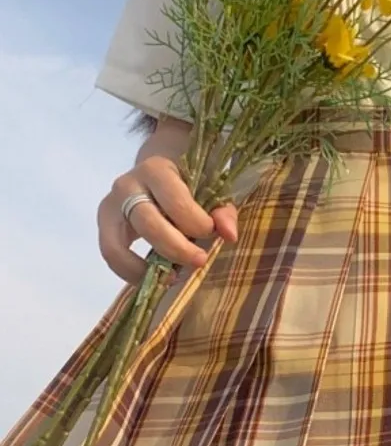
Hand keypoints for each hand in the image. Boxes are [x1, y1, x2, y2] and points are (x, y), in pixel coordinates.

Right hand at [97, 155, 237, 283]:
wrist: (159, 168)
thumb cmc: (189, 178)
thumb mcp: (209, 186)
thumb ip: (222, 209)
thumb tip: (230, 235)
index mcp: (156, 169)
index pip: (175, 201)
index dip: (195, 222)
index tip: (212, 232)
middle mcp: (127, 185)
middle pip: (148, 224)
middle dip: (176, 248)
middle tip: (200, 260)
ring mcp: (111, 206)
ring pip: (118, 244)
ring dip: (146, 267)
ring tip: (174, 276)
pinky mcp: (105, 225)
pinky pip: (111, 255)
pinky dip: (131, 271)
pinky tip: (156, 276)